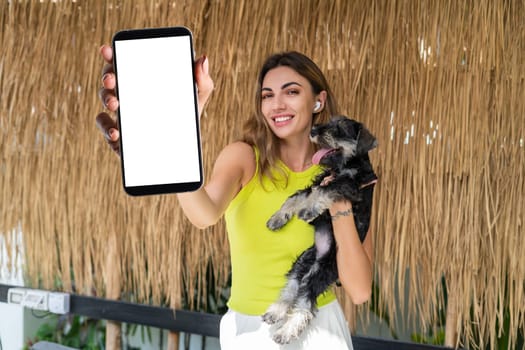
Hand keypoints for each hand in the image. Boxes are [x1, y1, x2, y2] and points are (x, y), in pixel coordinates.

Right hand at [95, 44, 214, 154]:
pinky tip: (117, 132)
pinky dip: (107, 128)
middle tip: (111, 79)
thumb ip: (202, 82)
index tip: (108, 49)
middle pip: (110, 79)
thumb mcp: (196, 99)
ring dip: (107, 99)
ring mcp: (121, 114)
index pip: (125, 62)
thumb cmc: (185, 119)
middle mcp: (128, 94)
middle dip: (107, 75)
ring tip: (116, 103)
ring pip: (106, 101)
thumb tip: (203, 59)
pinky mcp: (119, 135)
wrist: (182, 150)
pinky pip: (106, 129)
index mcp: (143, 81)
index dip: (113, 54)